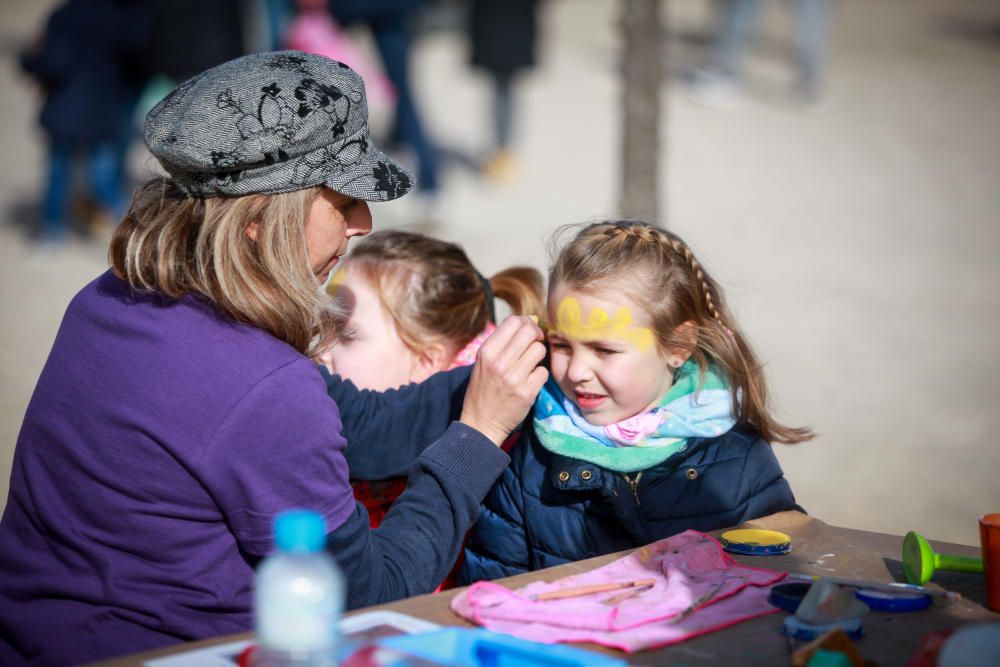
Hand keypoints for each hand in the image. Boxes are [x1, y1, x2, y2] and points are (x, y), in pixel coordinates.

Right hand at [460, 316, 548, 445]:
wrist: (481, 424)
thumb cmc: (483, 390)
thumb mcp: (483, 362)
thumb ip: (504, 342)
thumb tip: (532, 321)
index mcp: (487, 351)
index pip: (514, 321)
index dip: (526, 322)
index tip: (529, 332)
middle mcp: (499, 362)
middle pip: (530, 331)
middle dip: (537, 335)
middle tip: (535, 344)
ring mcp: (514, 377)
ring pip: (539, 350)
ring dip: (539, 356)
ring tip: (531, 365)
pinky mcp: (526, 392)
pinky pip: (543, 372)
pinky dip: (540, 375)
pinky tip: (531, 381)